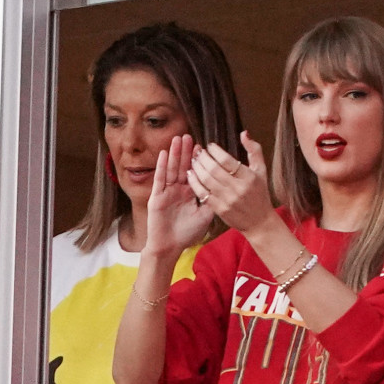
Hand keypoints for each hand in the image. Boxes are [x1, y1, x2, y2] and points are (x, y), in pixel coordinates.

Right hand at [144, 134, 211, 258]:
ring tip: (178, 139)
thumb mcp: (205, 216)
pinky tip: (165, 154)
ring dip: (175, 154)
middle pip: (183, 167)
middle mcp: (178, 190)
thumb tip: (226, 189)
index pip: (195, 173)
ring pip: (172, 169)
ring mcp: (167, 192)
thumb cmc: (187, 233)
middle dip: (187, 152)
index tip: (205, 147)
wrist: (170, 246)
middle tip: (190, 136)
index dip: (199, 161)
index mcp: (189, 193)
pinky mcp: (157, 197)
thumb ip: (212, 201)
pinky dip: (163, 166)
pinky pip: (160, 179)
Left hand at [187, 132, 273, 234]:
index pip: (227, 160)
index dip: (215, 150)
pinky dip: (194, 183)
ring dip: (197, 168)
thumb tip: (243, 133)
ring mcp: (228, 200)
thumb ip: (254, 150)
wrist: (259, 222)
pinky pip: (202, 194)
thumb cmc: (260, 194)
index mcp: (249, 177)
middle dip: (203, 158)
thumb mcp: (262, 170)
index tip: (210, 146)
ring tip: (194, 161)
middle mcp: (238, 189)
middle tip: (198, 152)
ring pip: (206, 180)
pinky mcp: (220, 209)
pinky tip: (191, 175)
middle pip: (214, 169)